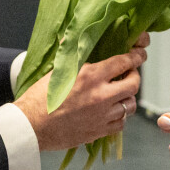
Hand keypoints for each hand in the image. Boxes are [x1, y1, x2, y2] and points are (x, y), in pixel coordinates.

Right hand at [16, 33, 148, 151]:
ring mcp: (102, 115)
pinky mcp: (99, 131)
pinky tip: (111, 113)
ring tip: (119, 95)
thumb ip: (71, 55)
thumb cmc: (39, 98)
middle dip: (134, 76)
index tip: (139, 55)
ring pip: (129, 105)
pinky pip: (120, 124)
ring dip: (126, 98)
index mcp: (90, 76)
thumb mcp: (56, 70)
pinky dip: (119, 117)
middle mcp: (100, 95)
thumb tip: (72, 37)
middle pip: (134, 84)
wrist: (30, 126)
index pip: (124, 62)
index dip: (136, 56)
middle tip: (129, 74)